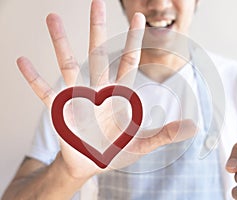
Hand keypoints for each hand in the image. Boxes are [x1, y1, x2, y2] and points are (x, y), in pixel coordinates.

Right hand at [17, 0, 196, 179]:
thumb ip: (166, 134)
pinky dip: (34, 78)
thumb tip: (194, 127)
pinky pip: (45, 91)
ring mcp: (78, 97)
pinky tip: (22, 61)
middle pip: (98, 53)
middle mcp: (98, 89)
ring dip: (61, 42)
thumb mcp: (143, 143)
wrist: (92, 164)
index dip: (135, 39)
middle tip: (96, 1)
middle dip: (98, 28)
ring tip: (51, 17)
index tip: (139, 17)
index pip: (129, 60)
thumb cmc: (116, 150)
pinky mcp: (60, 110)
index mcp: (119, 94)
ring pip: (69, 64)